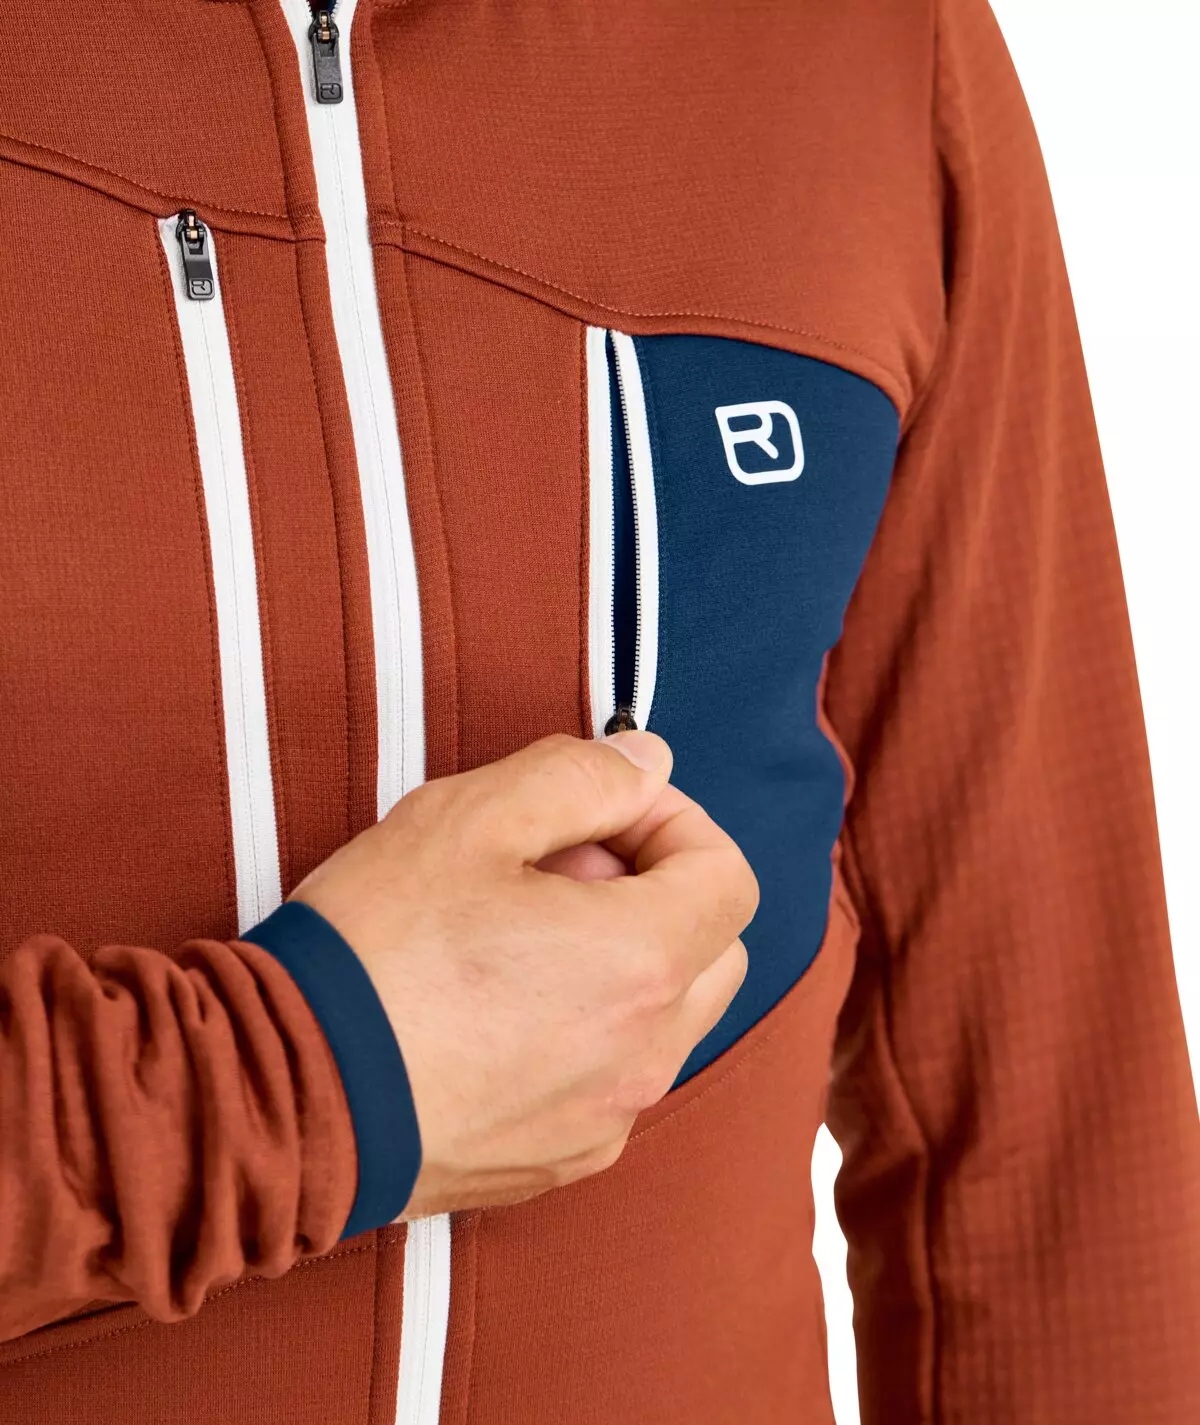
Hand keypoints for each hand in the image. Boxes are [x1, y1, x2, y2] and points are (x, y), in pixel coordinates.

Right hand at [291, 731, 757, 1216]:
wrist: (284, 1095)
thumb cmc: (374, 950)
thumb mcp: (469, 818)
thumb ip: (581, 776)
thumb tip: (649, 764)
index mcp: (642, 961)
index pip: (727, 875)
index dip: (674, 824)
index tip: (604, 813)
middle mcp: (646, 1052)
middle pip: (713, 948)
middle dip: (656, 892)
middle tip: (556, 872)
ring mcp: (608, 1116)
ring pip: (667, 1017)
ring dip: (624, 962)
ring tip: (516, 943)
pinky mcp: (563, 1160)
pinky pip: (615, 1079)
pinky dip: (589, 1032)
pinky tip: (497, 1012)